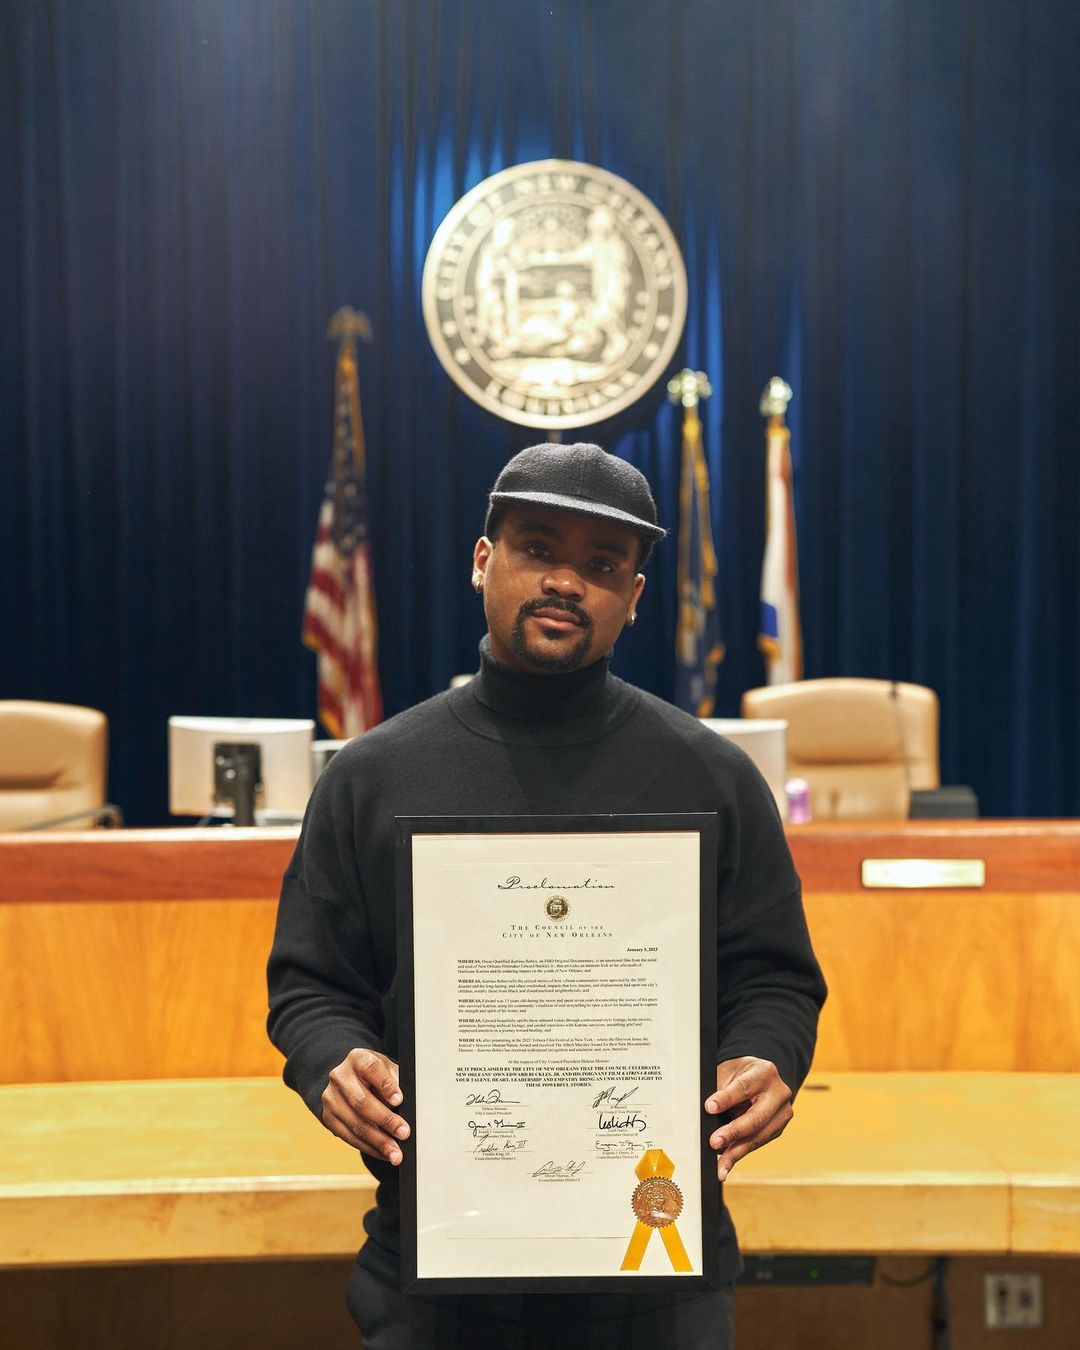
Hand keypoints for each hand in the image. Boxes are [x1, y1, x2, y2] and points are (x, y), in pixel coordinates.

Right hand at [321, 1048, 409, 1164]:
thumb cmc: (374, 1074)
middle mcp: (340, 1077)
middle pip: (362, 1101)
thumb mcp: (386, 1068)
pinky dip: (369, 1148)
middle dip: (385, 1120)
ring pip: (355, 1123)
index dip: (385, 1085)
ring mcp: (331, 1098)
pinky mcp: (328, 1118)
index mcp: (357, 1059)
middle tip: (404, 1133)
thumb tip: (409, 1104)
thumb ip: (396, 1081)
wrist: (347, 1079)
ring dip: (378, 1142)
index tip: (400, 1100)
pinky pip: (349, 1137)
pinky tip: (383, 1153)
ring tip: (395, 1153)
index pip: (371, 1069)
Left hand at [704, 1057, 792, 1181]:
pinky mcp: (777, 1129)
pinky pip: (757, 1143)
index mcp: (764, 1073)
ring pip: (758, 1136)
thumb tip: (706, 1114)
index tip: (709, 1107)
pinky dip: (740, 1153)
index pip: (744, 1087)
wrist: (757, 1077)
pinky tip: (728, 1162)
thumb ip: (719, 1091)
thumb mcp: (728, 1073)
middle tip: (714, 1142)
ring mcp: (782, 1113)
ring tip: (721, 1164)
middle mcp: (779, 1093)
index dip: (726, 1098)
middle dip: (734, 1132)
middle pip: (756, 1117)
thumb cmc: (738, 1074)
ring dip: (736, 1151)